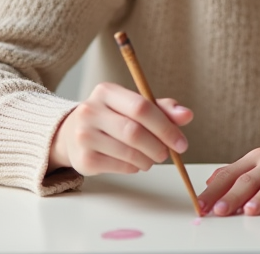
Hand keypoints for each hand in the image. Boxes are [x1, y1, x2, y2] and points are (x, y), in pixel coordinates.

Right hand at [48, 82, 192, 175]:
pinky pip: (119, 166)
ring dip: (148, 159)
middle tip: (167, 154)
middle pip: (134, 131)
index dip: (165, 126)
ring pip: (128, 152)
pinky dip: (134, 167)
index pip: (141, 107)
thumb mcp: (133, 106)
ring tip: (152, 158)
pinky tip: (136, 163)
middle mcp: (90, 110)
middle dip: (158, 146)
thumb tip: (187, 115)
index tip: (181, 142)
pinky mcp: (83, 159)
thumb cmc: (112, 117)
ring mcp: (83, 136)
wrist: (72, 134)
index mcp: (106, 91)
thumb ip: (162, 109)